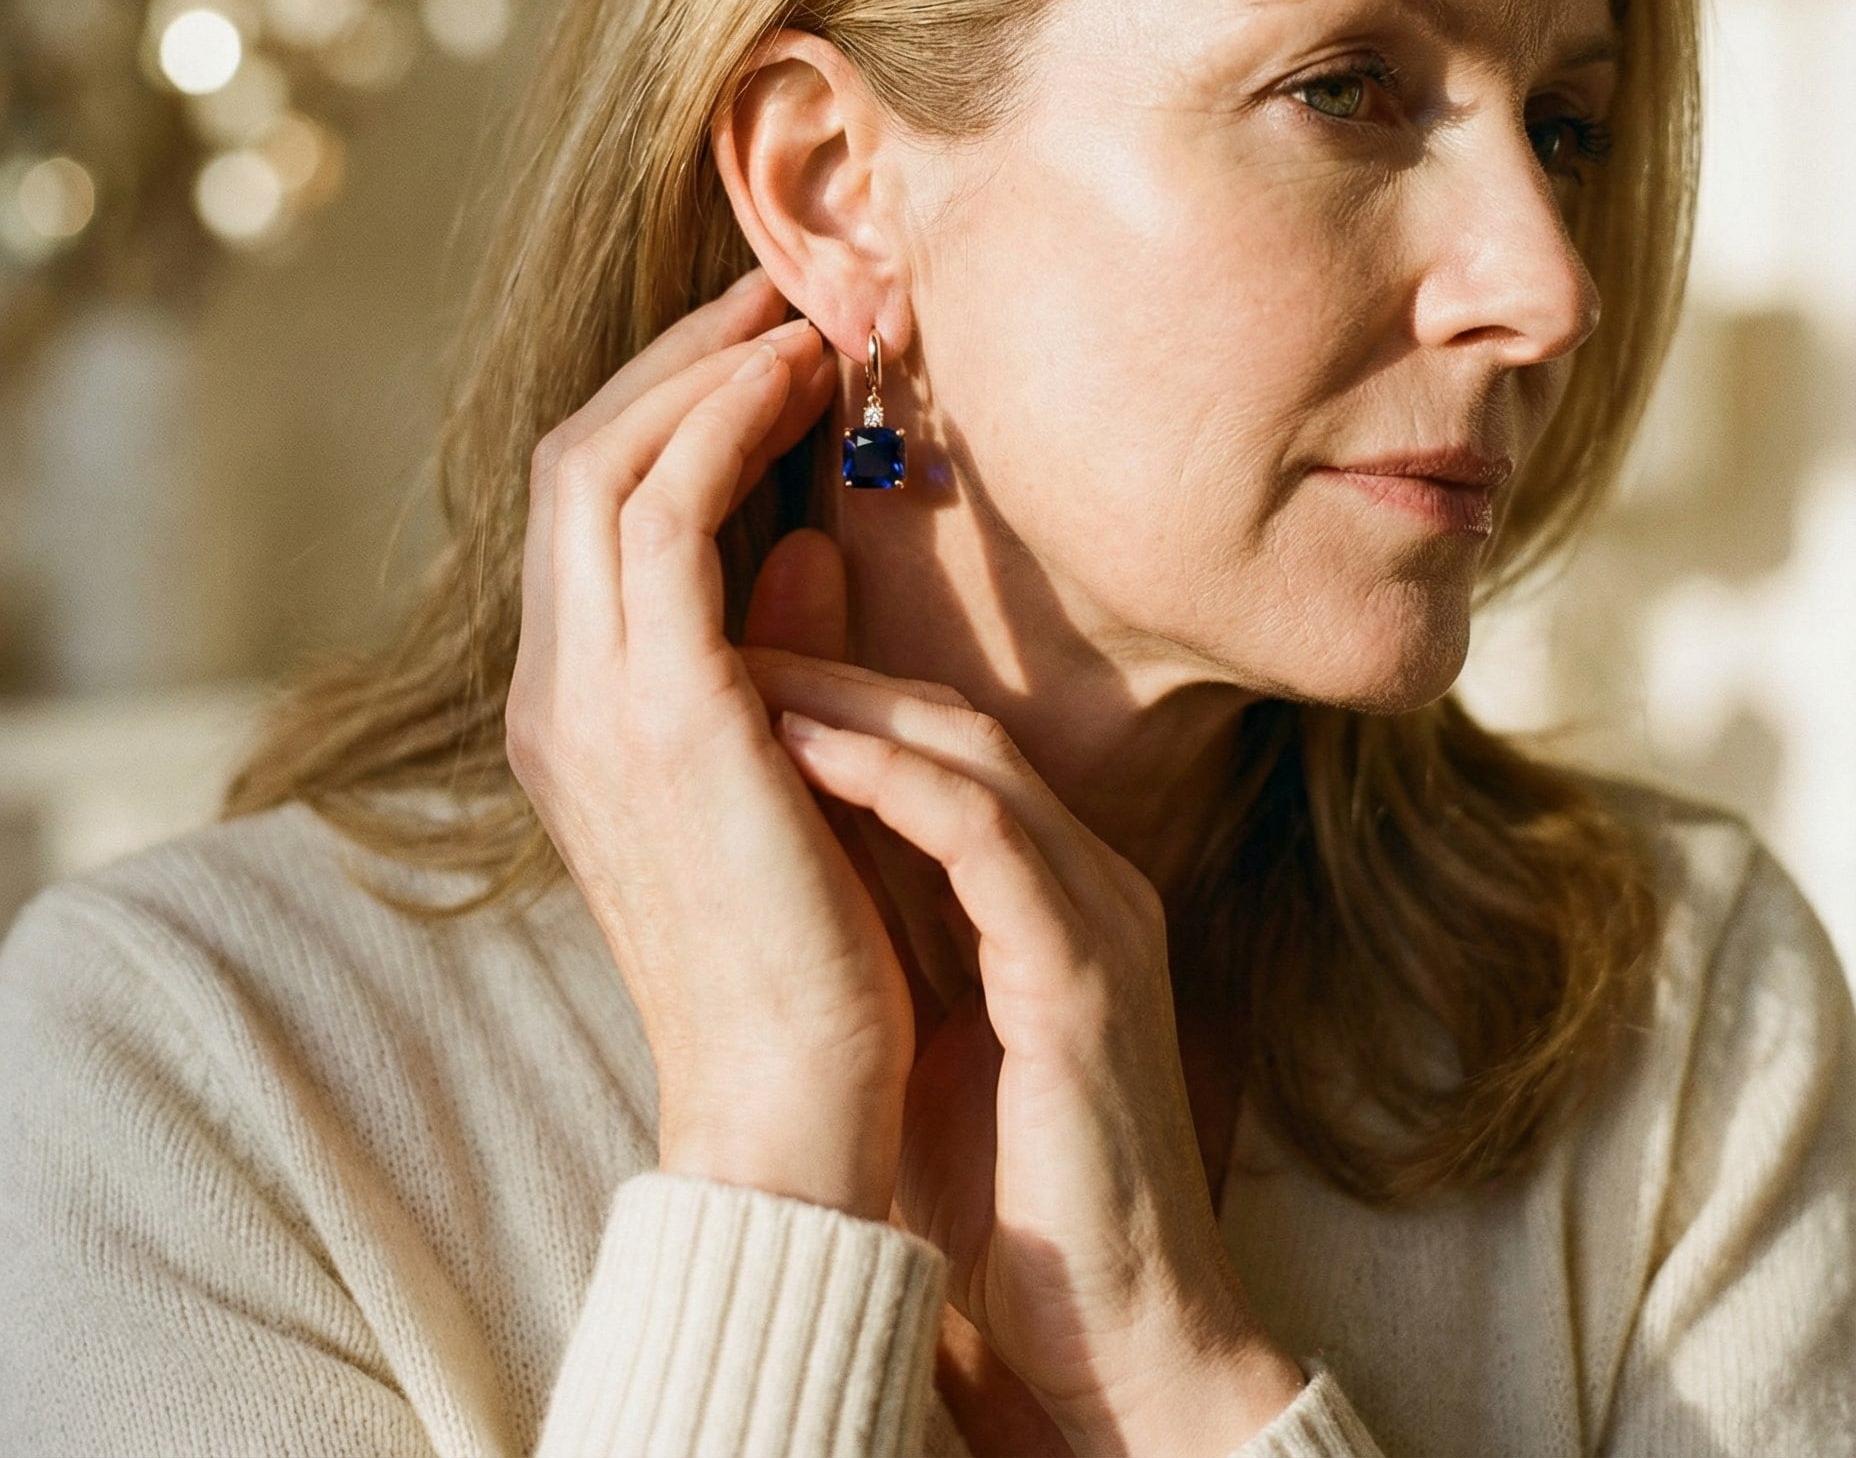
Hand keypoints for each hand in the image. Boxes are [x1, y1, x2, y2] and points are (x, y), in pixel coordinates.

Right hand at [505, 269, 915, 1218]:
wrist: (799, 1100)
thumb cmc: (813, 949)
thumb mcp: (781, 771)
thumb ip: (774, 652)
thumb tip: (803, 542)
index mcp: (575, 713)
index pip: (588, 513)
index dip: (667, 409)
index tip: (761, 347)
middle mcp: (556, 696)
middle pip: (577, 461)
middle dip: (677, 363)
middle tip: (775, 297)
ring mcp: (590, 703)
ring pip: (605, 466)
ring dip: (703, 374)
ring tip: (798, 321)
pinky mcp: (662, 715)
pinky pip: (664, 518)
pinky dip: (722, 430)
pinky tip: (795, 388)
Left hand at [746, 646, 1307, 1457]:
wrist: (1117, 1351)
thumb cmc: (1003, 1207)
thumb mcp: (925, 1037)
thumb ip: (882, 942)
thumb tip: (777, 874)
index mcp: (1054, 897)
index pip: (944, 749)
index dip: (839, 694)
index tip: (727, 669)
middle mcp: (1089, 886)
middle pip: (958, 725)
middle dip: (838, 668)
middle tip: (726, 634)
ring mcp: (1098, 923)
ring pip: (974, 755)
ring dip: (852, 701)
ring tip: (742, 667)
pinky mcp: (1082, 978)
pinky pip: (986, 838)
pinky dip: (892, 780)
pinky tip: (803, 749)